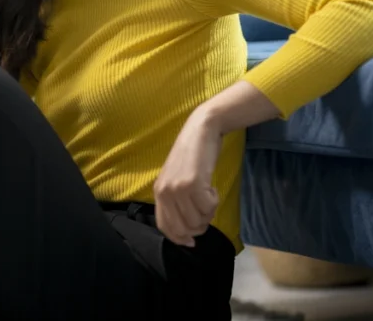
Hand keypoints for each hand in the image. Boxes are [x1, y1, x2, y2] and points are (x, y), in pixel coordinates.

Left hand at [154, 110, 222, 247]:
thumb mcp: (176, 180)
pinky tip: (211, 186)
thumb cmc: (192, 156)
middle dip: (200, 225)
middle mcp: (165, 193)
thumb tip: (188, 237)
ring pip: (198, 221)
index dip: (179, 238)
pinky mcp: (193, 184)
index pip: (165, 227)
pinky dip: (215, 201)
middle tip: (206, 209)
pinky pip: (209, 208)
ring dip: (209, 211)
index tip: (192, 242)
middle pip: (184, 229)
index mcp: (158, 193)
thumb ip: (176, 203)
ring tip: (207, 193)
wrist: (200, 130)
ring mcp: (178, 189)